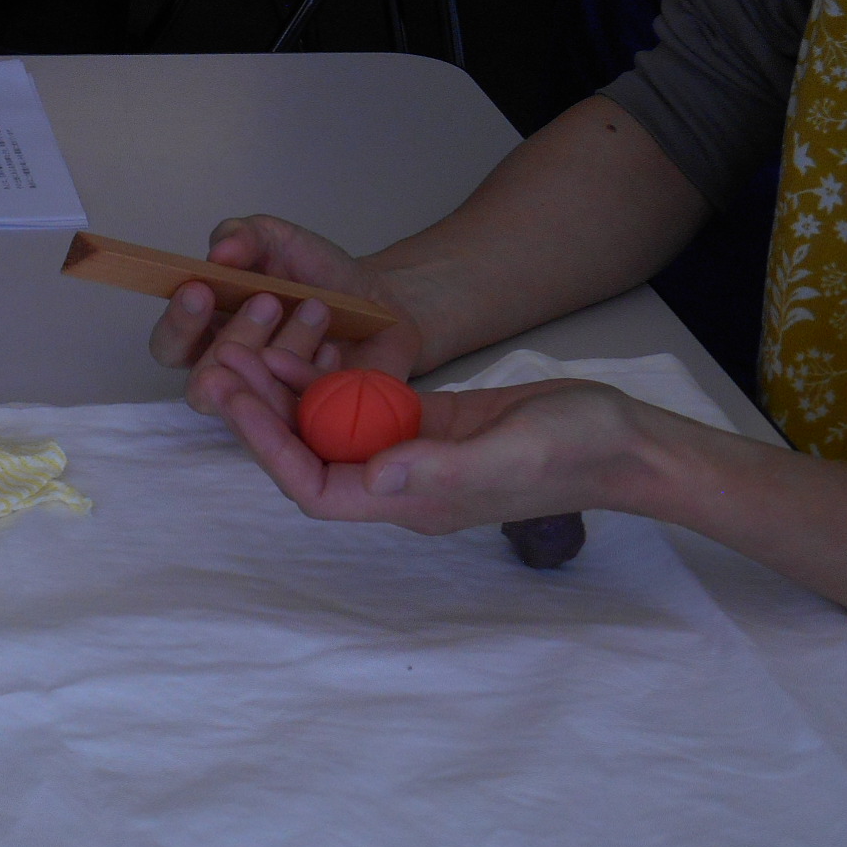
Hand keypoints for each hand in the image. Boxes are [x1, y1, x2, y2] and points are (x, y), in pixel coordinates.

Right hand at [148, 215, 424, 415]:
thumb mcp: (277, 238)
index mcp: (208, 334)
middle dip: (234, 340)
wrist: (378, 296)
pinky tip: (335, 346)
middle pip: (204, 384)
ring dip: (284, 349)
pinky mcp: (315, 423)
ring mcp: (272, 405)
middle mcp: (232, 376)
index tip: (201, 289)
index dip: (179, 324)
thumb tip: (219, 251)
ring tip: (317, 310)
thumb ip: (244, 235)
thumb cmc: (314, 272)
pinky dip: (319, 371)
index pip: (170, 346)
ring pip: (257, 400)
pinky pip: (308, 412)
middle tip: (269, 301)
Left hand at [210, 343, 653, 532]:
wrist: (624, 439)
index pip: (318, 487)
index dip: (271, 448)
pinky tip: (302, 346)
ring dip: (286, 392)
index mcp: (414, 500)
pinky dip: (329, 379)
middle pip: (311, 455)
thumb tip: (377, 472)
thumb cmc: (577, 449)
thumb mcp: (513, 453)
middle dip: (263, 414)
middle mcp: (402, 482)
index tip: (239, 402)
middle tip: (221, 364)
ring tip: (245, 347)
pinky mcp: (425, 424)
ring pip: (329, 428)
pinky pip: (361, 406)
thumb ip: (444, 468)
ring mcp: (412, 453)